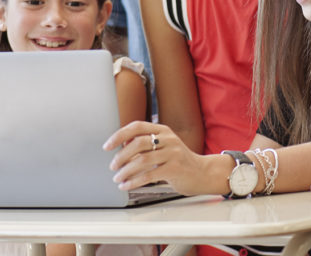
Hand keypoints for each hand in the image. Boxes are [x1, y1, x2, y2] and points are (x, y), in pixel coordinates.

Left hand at [103, 121, 226, 195]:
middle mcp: (168, 139)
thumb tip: (121, 146)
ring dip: (125, 171)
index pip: (136, 126)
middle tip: (113, 166)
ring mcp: (173, 153)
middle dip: (121, 156)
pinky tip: (126, 185)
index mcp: (162, 130)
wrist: (203, 173)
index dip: (119, 135)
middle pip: (138, 143)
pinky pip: (149, 175)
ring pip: (142, 160)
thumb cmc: (179, 161)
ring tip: (117, 178)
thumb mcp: (163, 147)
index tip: (107, 146)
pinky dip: (134, 181)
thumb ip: (145, 144)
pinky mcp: (175, 168)